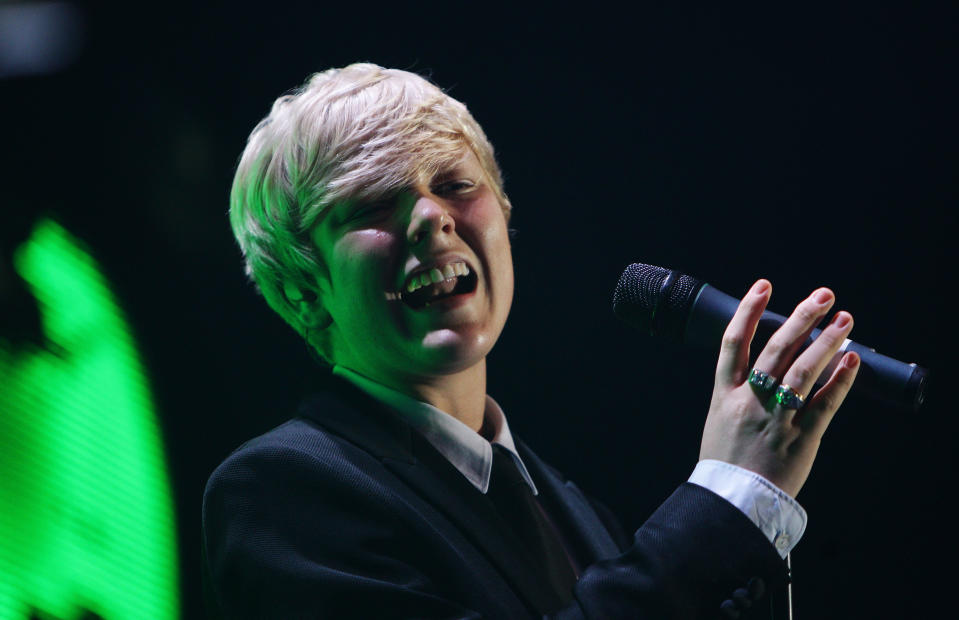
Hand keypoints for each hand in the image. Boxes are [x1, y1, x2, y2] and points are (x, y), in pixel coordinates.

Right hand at [699, 280, 859, 497]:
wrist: (733, 503)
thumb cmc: (726, 464)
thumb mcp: (719, 421)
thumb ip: (737, 394)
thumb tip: (761, 369)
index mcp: (724, 395)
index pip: (734, 342)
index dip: (748, 311)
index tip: (764, 286)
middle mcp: (750, 401)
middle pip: (775, 349)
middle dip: (800, 317)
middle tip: (823, 295)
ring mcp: (776, 418)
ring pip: (802, 371)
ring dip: (826, 341)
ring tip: (844, 318)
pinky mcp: (802, 438)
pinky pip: (825, 404)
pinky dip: (840, 380)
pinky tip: (852, 360)